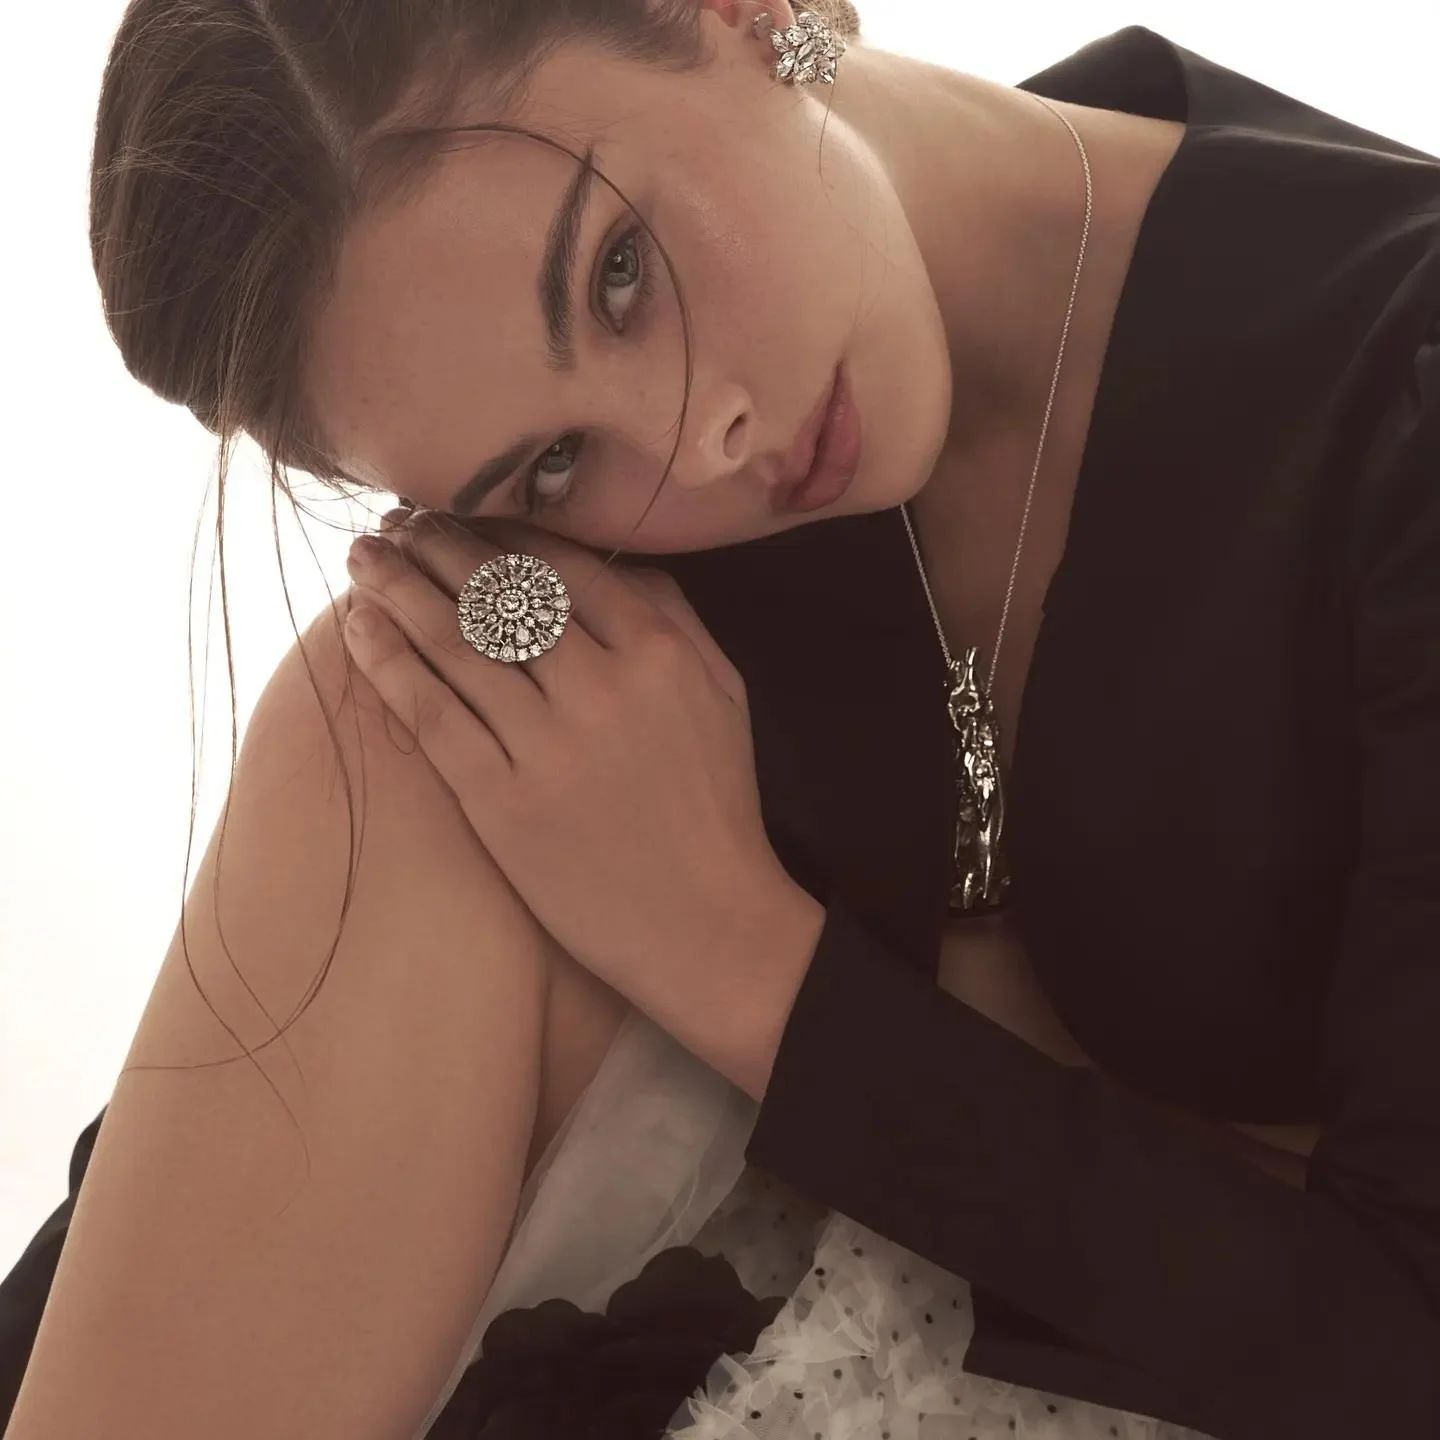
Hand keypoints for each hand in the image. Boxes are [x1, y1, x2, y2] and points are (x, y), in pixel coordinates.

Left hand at [340, 508, 821, 1094]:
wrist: (708, 924)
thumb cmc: (716, 807)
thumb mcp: (723, 695)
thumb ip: (674, 620)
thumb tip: (609, 558)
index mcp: (659, 653)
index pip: (563, 564)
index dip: (501, 530)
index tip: (462, 512)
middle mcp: (601, 685)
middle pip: (500, 593)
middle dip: (438, 545)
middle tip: (395, 520)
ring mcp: (548, 745)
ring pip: (457, 643)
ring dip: (399, 588)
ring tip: (364, 556)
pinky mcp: (501, 802)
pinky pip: (433, 714)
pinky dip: (389, 663)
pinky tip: (359, 629)